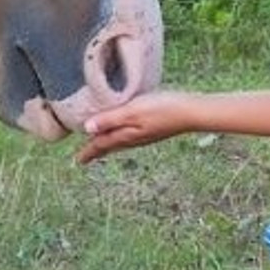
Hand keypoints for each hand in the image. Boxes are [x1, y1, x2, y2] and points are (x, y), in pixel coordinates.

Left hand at [75, 90, 200, 163]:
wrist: (191, 112)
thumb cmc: (162, 109)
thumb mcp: (132, 111)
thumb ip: (110, 119)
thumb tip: (87, 128)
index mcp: (126, 135)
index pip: (102, 145)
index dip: (88, 152)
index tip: (78, 161)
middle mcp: (134, 138)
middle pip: (111, 146)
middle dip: (97, 149)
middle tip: (86, 156)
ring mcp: (145, 135)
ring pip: (121, 142)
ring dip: (109, 143)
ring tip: (101, 144)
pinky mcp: (153, 129)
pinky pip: (131, 136)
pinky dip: (121, 136)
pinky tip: (125, 131)